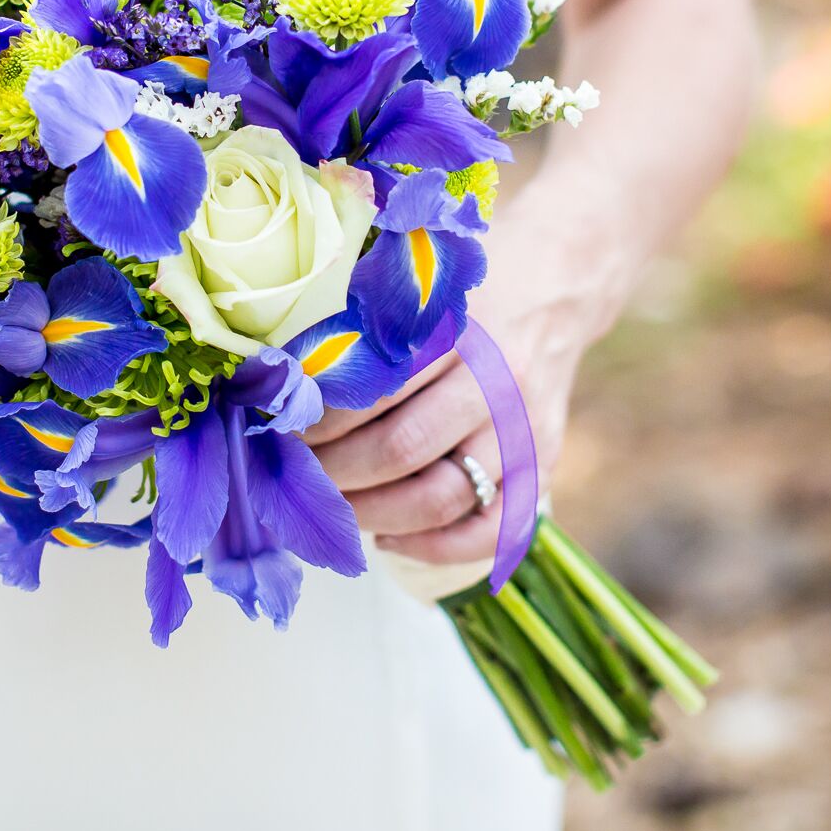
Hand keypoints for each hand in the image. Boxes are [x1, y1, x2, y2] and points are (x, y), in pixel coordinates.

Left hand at [304, 198, 605, 563]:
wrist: (556, 286)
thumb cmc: (462, 286)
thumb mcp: (416, 283)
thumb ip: (359, 321)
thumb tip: (275, 373)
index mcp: (459, 329)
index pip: (373, 391)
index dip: (317, 420)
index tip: (278, 428)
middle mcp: (498, 383)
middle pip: (400, 450)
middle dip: (332, 471)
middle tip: (292, 472)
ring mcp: (524, 432)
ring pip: (438, 498)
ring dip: (370, 512)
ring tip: (330, 504)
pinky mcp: (543, 467)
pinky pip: (489, 531)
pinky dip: (432, 547)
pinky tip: (388, 536)